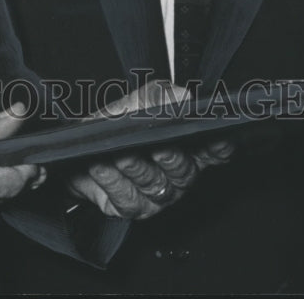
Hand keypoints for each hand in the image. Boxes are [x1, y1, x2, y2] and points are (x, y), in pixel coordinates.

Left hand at [66, 81, 233, 219]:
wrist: (84, 146)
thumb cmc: (118, 122)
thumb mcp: (137, 100)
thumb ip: (159, 95)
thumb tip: (182, 96)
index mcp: (188, 146)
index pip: (215, 149)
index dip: (219, 146)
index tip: (214, 138)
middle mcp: (177, 174)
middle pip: (183, 170)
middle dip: (170, 157)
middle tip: (156, 146)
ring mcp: (157, 194)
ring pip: (153, 184)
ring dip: (135, 167)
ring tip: (119, 154)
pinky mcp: (132, 206)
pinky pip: (126, 197)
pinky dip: (112, 180)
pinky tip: (101, 166)